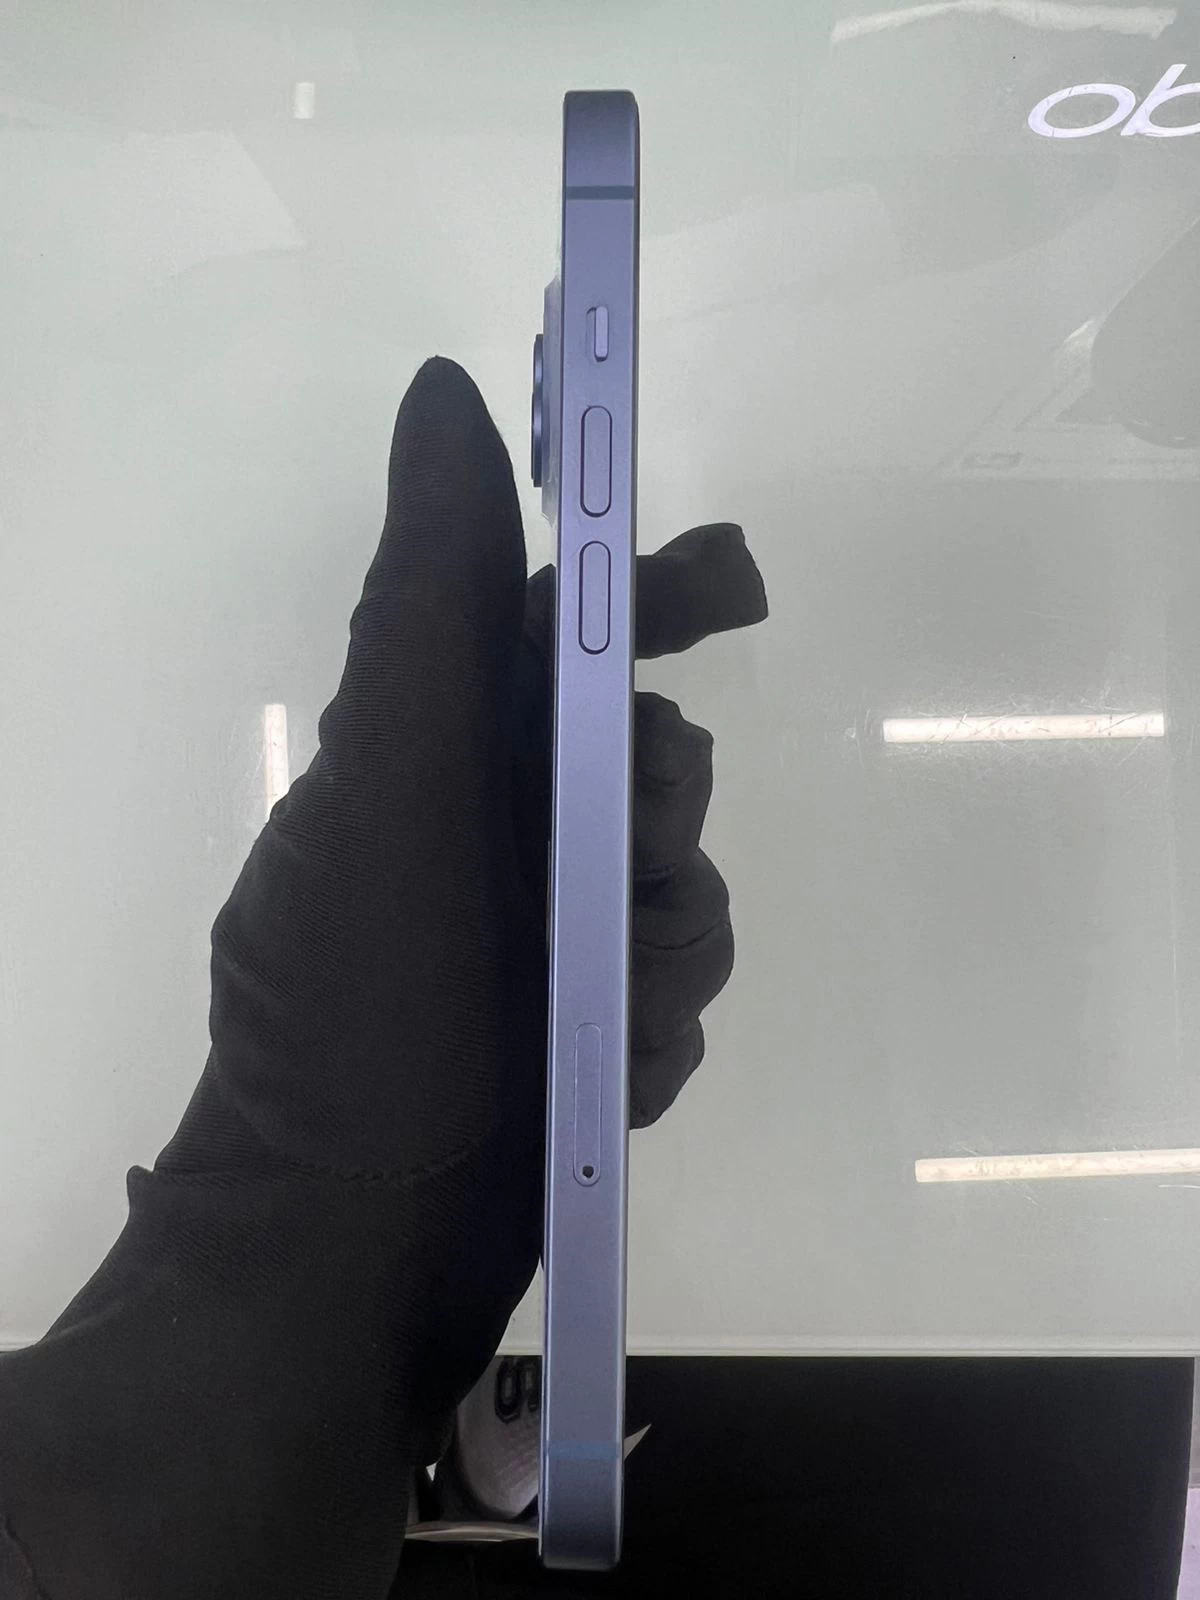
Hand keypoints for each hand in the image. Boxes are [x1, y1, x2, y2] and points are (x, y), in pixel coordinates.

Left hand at [0, 358, 765, 1599]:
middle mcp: (498, 820)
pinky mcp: (590, 1020)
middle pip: (652, 749)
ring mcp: (546, 926)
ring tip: (610, 1007)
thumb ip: (431, 598)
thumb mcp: (391, 783)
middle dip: (665, 803)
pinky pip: (682, 984)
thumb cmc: (361, 1001)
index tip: (738, 592)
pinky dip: (660, 1022)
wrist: (355, 1236)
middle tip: (635, 858)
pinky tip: (611, 1068)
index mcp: (441, 743)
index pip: (565, 622)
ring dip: (669, 939)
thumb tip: (446, 390)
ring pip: (686, 880)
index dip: (657, 588)